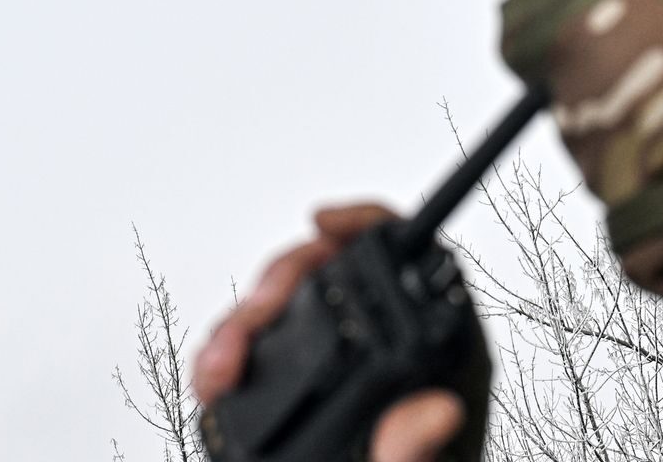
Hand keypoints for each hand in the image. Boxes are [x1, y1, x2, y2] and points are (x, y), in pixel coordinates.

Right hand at [192, 202, 467, 461]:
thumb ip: (412, 461)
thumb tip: (436, 409)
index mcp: (442, 370)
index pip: (418, 266)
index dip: (369, 227)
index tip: (321, 224)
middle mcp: (398, 361)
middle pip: (340, 272)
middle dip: (280, 282)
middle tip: (250, 321)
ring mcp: (350, 374)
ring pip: (295, 306)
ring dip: (246, 321)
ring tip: (220, 368)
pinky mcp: (309, 393)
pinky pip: (270, 345)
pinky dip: (235, 350)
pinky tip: (220, 377)